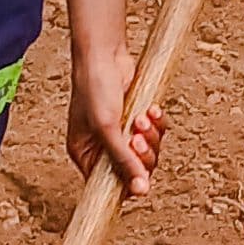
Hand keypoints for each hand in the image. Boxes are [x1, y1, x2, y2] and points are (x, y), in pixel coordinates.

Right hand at [67, 40, 164, 198]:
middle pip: (134, 170)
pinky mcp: (137, 120)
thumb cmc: (94, 88)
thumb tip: (140, 189)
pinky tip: (150, 110)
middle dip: (142, 153)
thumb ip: (123, 160)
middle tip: (136, 135)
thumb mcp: (107, 128)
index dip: (127, 184)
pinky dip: (157, 123)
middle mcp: (103, 147)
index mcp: (86, 154)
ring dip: (151, 136)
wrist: (105, 54)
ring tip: (142, 117)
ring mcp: (121, 134)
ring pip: (148, 153)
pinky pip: (156, 133)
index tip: (139, 180)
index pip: (109, 185)